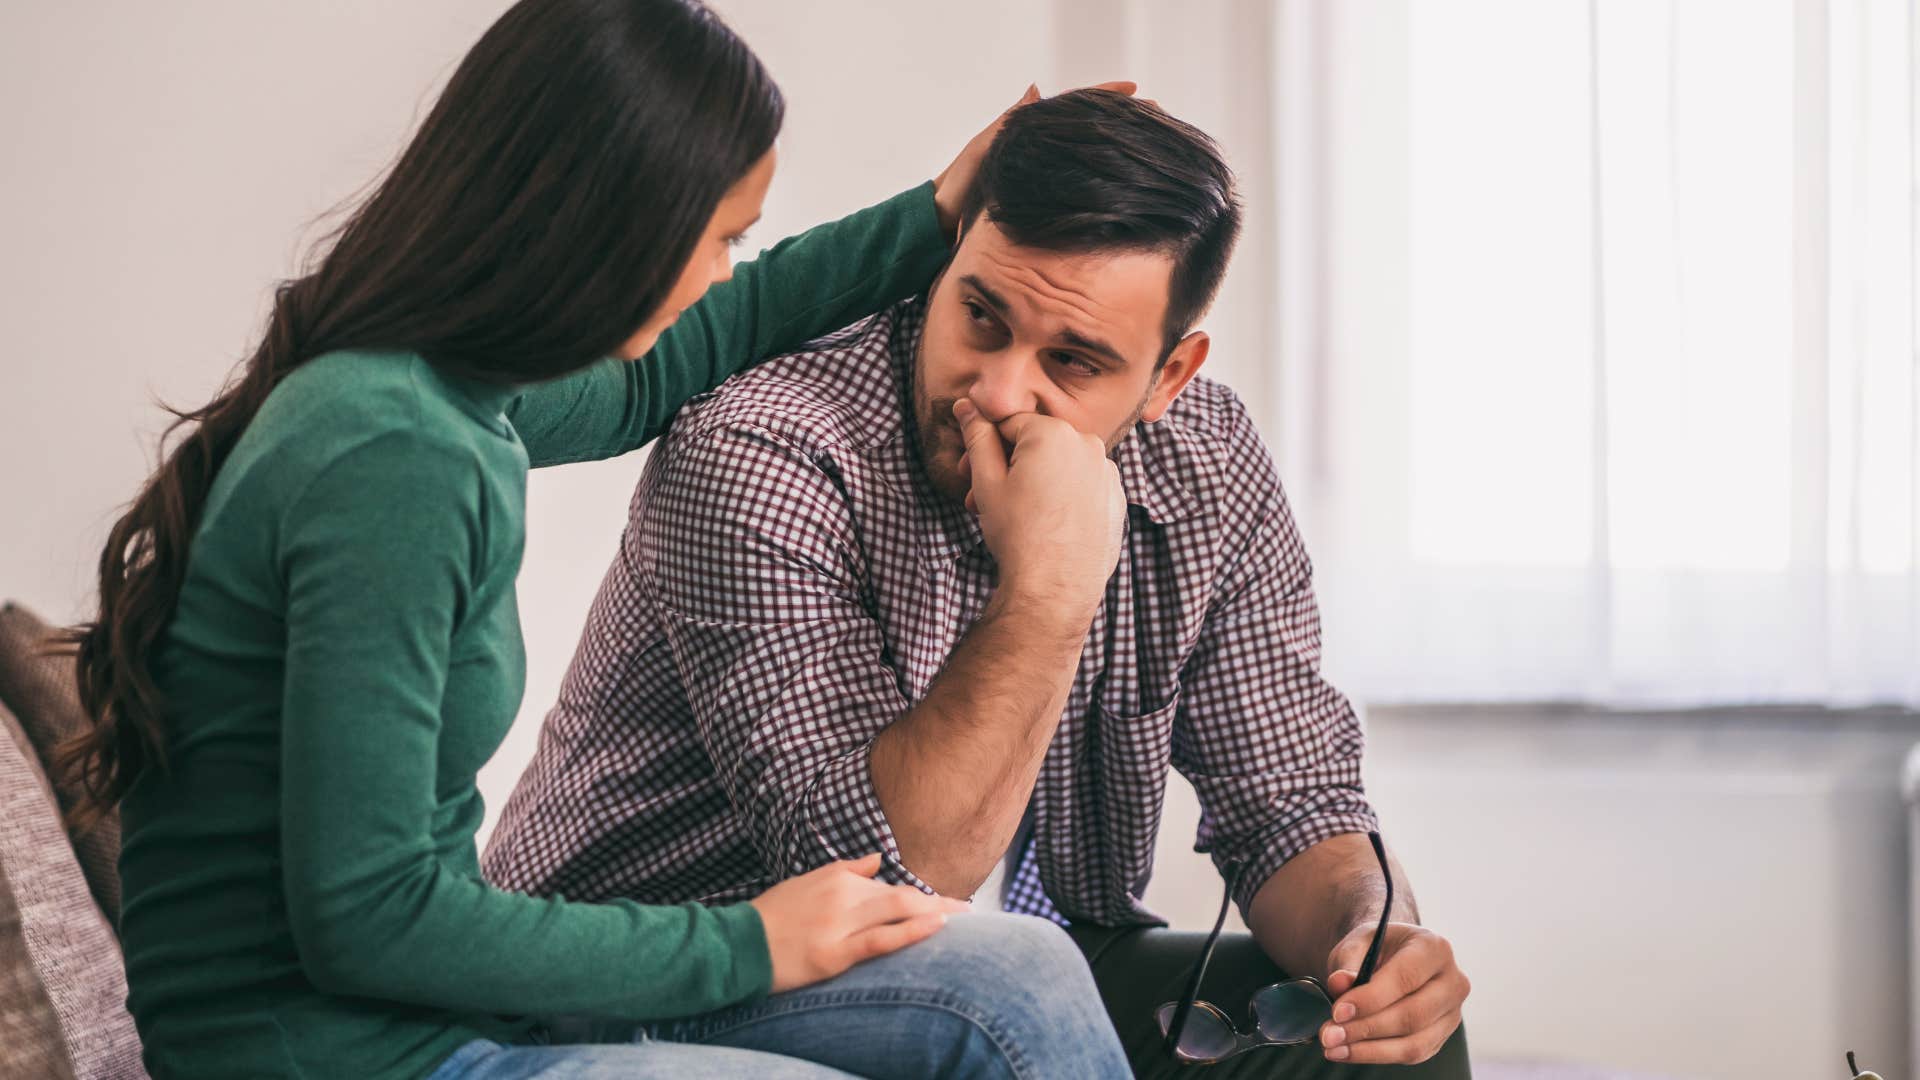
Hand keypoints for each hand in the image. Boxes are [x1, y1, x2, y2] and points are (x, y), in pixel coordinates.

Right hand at [748, 853, 968, 992]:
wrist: (738, 945)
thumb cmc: (773, 916)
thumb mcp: (807, 881)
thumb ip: (845, 868)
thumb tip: (875, 859)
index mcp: (838, 877)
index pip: (890, 886)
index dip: (923, 896)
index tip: (948, 903)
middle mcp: (842, 895)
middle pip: (902, 896)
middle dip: (940, 903)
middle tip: (970, 911)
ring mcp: (838, 924)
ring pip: (897, 912)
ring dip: (934, 914)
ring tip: (963, 921)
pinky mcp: (833, 953)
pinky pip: (879, 940)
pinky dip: (910, 931)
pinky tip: (935, 927)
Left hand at [932, 80, 1139, 236]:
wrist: (942, 218)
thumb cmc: (957, 184)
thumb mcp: (983, 148)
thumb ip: (1009, 123)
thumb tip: (1035, 90)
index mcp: (1029, 129)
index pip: (1074, 105)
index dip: (1105, 96)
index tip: (1135, 90)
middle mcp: (1043, 149)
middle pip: (1091, 127)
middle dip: (1125, 120)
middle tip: (1159, 118)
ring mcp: (1046, 172)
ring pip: (1091, 153)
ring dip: (1120, 147)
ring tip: (1153, 144)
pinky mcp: (1045, 196)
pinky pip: (1080, 180)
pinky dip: (1103, 176)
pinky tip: (1124, 180)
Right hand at [956, 400, 1124, 620]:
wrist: (1055, 588)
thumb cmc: (1018, 535)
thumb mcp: (987, 482)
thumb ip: (977, 437)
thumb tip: (967, 405)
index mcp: (1053, 433)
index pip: (1008, 424)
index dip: (985, 448)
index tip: (970, 475)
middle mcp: (1087, 444)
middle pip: (1036, 443)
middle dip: (1008, 466)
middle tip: (984, 499)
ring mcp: (1106, 472)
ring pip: (1060, 464)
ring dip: (1034, 481)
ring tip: (1014, 515)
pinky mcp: (1115, 498)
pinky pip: (1082, 485)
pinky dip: (1062, 496)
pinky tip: (1046, 523)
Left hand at [1318, 923, 1469, 1064]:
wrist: (1390, 957)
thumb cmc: (1375, 948)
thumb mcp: (1358, 943)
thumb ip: (1348, 962)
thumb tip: (1339, 983)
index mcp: (1434, 948)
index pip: (1406, 977)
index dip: (1371, 998)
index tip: (1338, 1011)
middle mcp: (1452, 981)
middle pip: (1413, 1014)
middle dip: (1367, 1028)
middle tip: (1330, 1034)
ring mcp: (1451, 1012)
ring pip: (1414, 1042)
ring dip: (1370, 1049)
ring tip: (1334, 1046)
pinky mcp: (1441, 1036)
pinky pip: (1412, 1054)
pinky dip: (1377, 1056)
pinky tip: (1348, 1051)